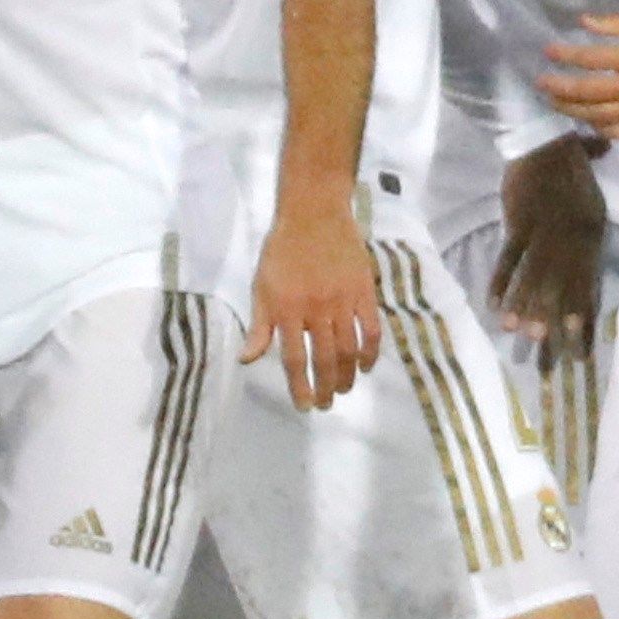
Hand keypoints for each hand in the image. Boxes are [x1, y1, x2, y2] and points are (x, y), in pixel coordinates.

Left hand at [244, 205, 383, 411]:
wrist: (314, 213)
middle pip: (324, 360)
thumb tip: (247, 360)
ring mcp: (343, 302)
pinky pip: (371, 329)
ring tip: (344, 389)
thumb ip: (259, 326)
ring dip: (347, 375)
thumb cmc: (282, 250)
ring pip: (349, 350)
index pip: (294, 360)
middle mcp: (316, 310)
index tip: (304, 405)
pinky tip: (366, 365)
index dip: (300, 387)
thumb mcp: (261, 286)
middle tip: (326, 404)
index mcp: (287, 310)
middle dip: (325, 388)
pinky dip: (370, 352)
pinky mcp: (363, 292)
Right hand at [493, 137, 607, 342]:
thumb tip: (601, 244)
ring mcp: (545, 230)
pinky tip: (494, 302)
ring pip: (535, 276)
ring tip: (517, 332)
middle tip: (545, 346)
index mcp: (592, 233)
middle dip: (552, 317)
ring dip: (524, 305)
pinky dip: (502, 279)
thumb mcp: (593, 195)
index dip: (581, 310)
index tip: (578, 340)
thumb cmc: (570, 164)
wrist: (545, 139)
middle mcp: (572, 237)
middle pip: (561, 285)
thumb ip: (593, 221)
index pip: (587, 279)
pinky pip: (510, 257)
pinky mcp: (520, 222)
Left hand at [543, 11, 618, 141]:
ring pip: (600, 115)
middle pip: (589, 92)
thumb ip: (616, 23)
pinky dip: (600, 129)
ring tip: (555, 101)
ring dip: (573, 109)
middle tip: (540, 83)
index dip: (566, 55)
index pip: (592, 58)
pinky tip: (588, 121)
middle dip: (560, 88)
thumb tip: (582, 22)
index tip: (547, 51)